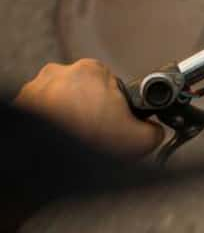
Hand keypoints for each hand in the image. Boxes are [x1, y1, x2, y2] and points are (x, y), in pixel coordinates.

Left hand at [14, 59, 163, 158]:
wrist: (45, 162)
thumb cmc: (87, 142)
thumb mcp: (141, 139)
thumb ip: (155, 130)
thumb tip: (155, 130)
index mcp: (92, 70)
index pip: (111, 85)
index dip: (116, 107)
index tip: (113, 123)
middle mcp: (60, 72)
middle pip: (84, 93)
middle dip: (90, 112)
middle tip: (94, 135)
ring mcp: (35, 88)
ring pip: (61, 103)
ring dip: (67, 119)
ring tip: (75, 140)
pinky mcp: (18, 104)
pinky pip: (41, 114)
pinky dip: (50, 127)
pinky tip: (59, 142)